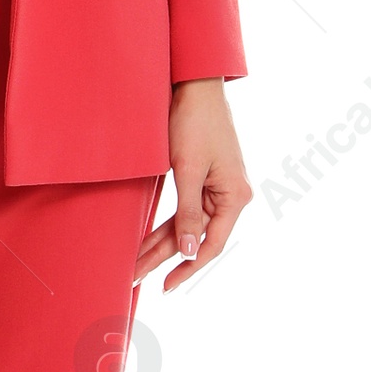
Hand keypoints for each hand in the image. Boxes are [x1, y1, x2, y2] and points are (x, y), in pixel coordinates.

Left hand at [133, 78, 251, 294]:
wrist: (195, 86)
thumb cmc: (195, 122)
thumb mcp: (188, 170)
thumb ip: (189, 213)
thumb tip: (190, 251)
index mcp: (235, 196)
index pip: (211, 244)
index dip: (188, 268)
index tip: (165, 285)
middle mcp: (230, 196)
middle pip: (195, 237)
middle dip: (164, 258)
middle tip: (135, 277)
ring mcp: (217, 188)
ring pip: (187, 225)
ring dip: (161, 243)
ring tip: (135, 264)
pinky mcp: (204, 179)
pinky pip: (185, 209)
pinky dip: (167, 224)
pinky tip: (148, 240)